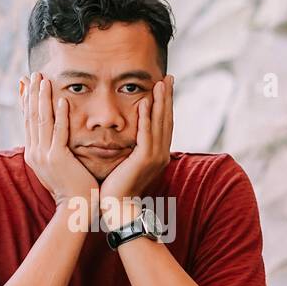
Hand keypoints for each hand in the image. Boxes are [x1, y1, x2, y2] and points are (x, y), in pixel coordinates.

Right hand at [21, 72, 97, 208]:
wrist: (75, 208)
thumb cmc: (71, 188)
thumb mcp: (55, 167)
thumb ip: (52, 151)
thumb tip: (50, 138)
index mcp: (33, 154)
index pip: (27, 121)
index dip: (25, 101)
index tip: (24, 83)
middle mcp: (35, 153)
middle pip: (31, 117)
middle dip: (32, 93)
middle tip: (33, 74)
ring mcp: (45, 156)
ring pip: (42, 120)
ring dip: (43, 98)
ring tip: (44, 79)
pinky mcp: (58, 158)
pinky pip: (58, 132)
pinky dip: (59, 115)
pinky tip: (61, 99)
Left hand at [99, 76, 173, 224]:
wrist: (117, 209)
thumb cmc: (117, 189)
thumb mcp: (127, 164)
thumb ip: (131, 150)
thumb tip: (128, 139)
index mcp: (158, 154)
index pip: (164, 123)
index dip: (165, 104)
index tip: (164, 86)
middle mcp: (161, 154)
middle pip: (166, 119)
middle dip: (167, 97)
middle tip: (168, 77)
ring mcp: (155, 157)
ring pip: (160, 123)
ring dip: (160, 102)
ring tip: (160, 83)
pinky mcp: (145, 160)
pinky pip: (147, 134)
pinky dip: (147, 118)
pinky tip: (146, 103)